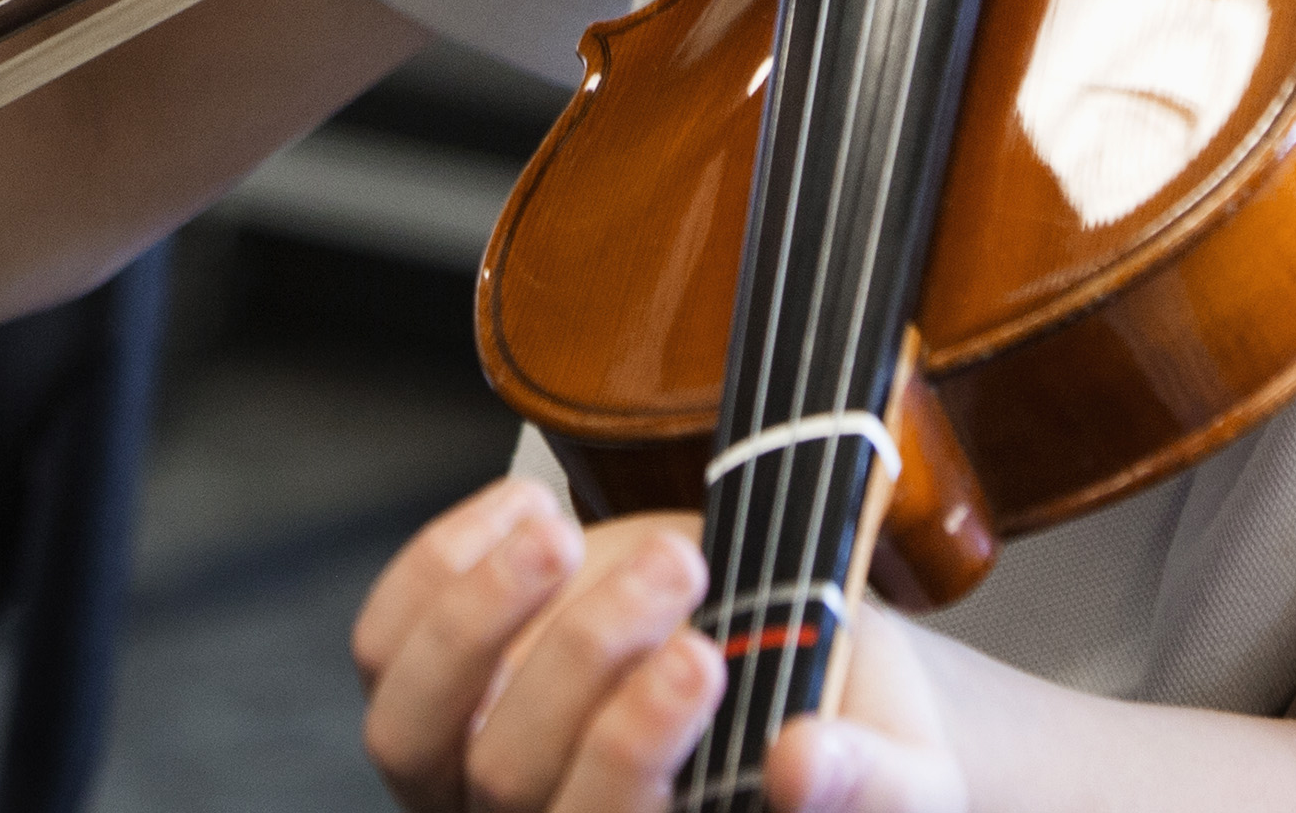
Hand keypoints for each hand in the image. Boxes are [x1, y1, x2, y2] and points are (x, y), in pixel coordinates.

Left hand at [357, 484, 963, 812]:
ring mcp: (471, 773)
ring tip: (569, 531)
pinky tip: (529, 510)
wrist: (812, 686)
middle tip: (684, 567)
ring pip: (412, 724)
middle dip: (583, 661)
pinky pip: (386, 643)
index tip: (704, 659)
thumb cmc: (857, 746)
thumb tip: (804, 766)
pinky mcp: (445, 686)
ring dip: (484, 614)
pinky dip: (439, 568)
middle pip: (505, 778)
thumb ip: (871, 785)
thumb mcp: (909, 779)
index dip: (630, 754)